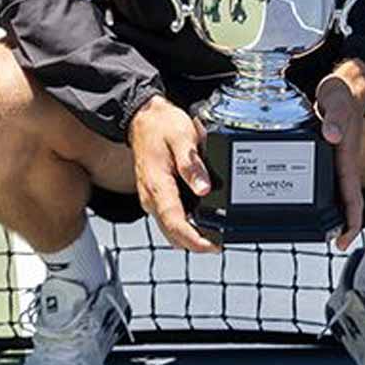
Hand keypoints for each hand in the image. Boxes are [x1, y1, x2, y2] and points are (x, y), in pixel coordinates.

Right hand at [128, 94, 221, 253]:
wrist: (143, 119)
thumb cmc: (162, 126)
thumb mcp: (182, 137)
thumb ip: (192, 164)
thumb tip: (204, 188)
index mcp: (157, 185)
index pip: (175, 224)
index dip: (195, 240)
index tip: (214, 246)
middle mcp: (151, 198)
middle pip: (173, 234)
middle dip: (196, 243)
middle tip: (221, 241)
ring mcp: (152, 199)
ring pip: (171, 230)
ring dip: (190, 236)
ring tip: (215, 231)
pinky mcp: (156, 197)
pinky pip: (170, 219)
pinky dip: (185, 225)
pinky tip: (202, 217)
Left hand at [315, 59, 364, 250]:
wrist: (345, 85)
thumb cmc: (342, 95)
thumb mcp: (336, 103)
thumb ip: (335, 118)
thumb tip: (331, 135)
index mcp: (347, 159)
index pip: (353, 198)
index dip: (351, 223)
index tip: (342, 242)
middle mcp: (343, 164)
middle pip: (347, 202)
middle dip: (342, 225)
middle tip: (333, 244)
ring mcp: (336, 161)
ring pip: (336, 193)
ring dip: (332, 212)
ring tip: (316, 229)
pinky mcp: (327, 154)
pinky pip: (326, 179)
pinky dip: (319, 193)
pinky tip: (303, 198)